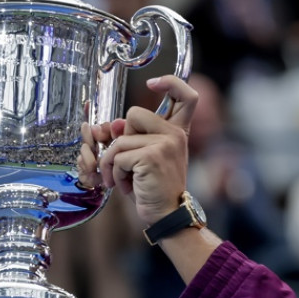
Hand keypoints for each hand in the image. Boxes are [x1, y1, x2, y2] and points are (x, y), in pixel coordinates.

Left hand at [94, 75, 198, 225]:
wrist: (167, 215)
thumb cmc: (155, 188)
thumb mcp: (147, 157)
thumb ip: (134, 137)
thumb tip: (112, 124)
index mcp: (178, 131)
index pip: (186, 95)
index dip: (170, 82)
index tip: (153, 83)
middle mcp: (175, 134)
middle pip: (134, 114)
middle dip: (122, 139)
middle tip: (129, 163)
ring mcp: (164, 143)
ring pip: (120, 140)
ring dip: (112, 163)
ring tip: (123, 179)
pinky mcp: (151, 156)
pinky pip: (117, 157)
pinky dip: (114, 174)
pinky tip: (126, 186)